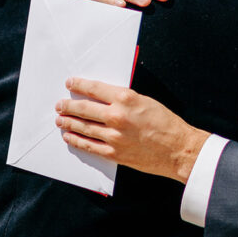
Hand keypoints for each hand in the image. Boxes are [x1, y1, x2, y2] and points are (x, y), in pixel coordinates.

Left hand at [55, 77, 208, 182]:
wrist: (177, 149)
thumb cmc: (166, 123)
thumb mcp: (145, 101)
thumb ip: (124, 99)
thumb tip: (104, 97)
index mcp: (125, 99)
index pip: (94, 88)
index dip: (78, 85)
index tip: (70, 83)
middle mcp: (117, 116)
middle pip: (83, 108)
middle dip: (68, 105)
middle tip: (60, 104)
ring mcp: (114, 136)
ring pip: (83, 127)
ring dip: (69, 122)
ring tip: (60, 119)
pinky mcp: (114, 153)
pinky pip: (89, 146)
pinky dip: (77, 140)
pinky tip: (69, 137)